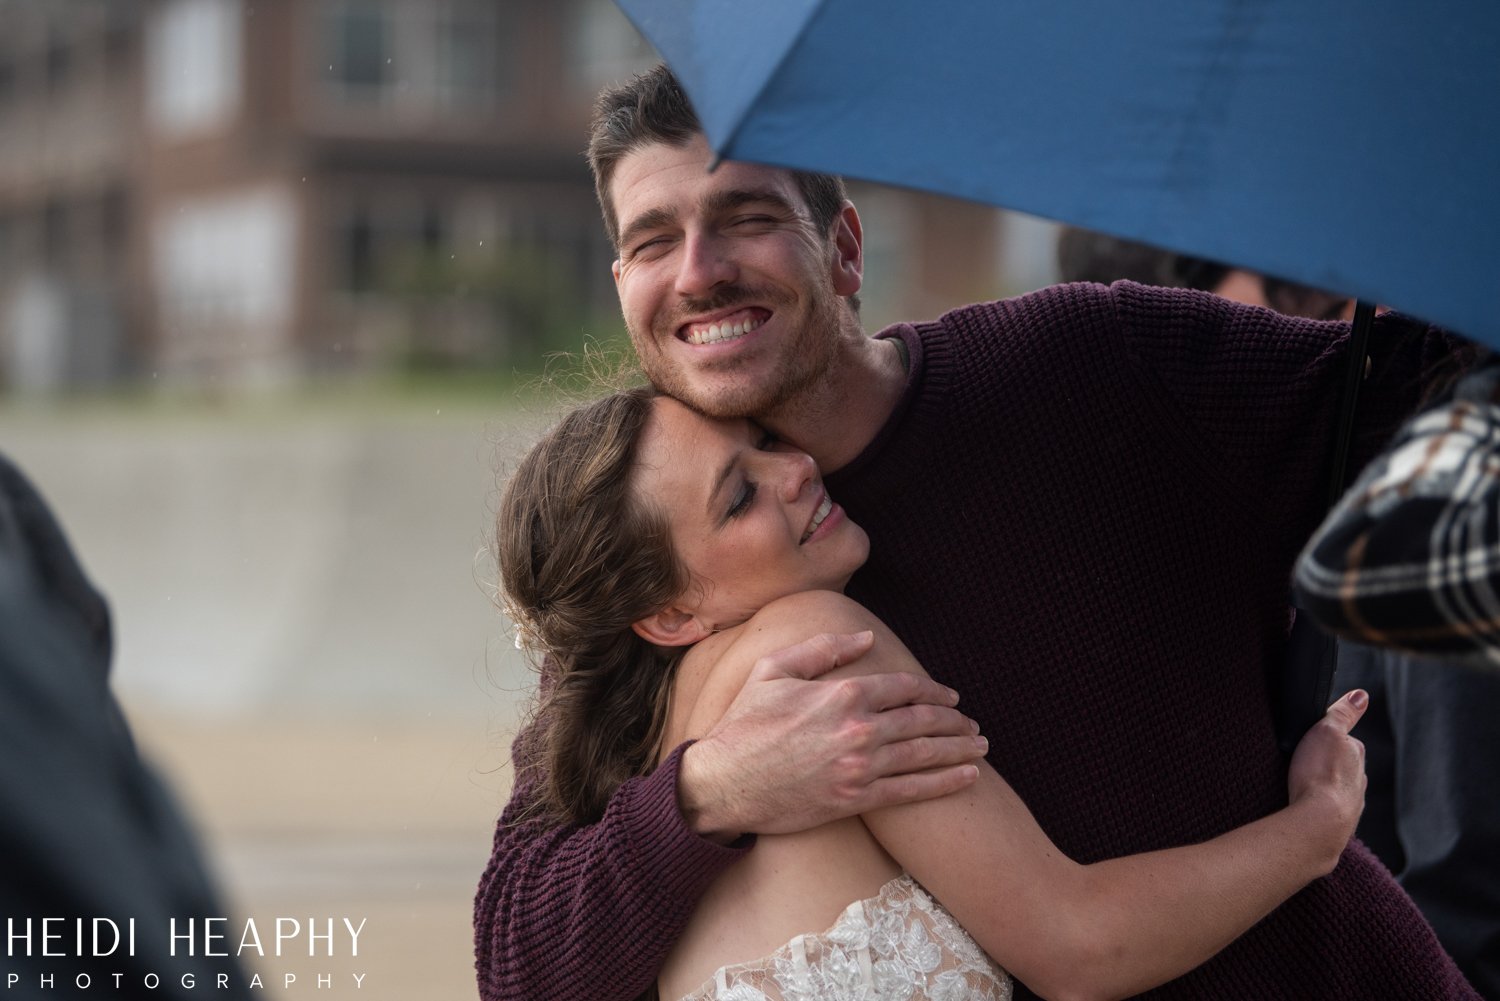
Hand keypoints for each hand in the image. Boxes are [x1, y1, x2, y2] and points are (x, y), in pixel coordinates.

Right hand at [679, 631, 984, 841]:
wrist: (723, 782)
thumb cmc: (744, 723)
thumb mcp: (774, 670)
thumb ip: (823, 648)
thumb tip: (866, 637)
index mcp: (842, 692)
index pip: (903, 687)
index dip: (933, 690)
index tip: (951, 697)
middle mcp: (858, 728)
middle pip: (922, 720)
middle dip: (953, 721)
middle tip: (971, 724)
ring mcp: (860, 766)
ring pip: (924, 754)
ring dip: (958, 749)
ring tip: (980, 747)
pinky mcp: (856, 798)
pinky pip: (912, 791)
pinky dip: (944, 783)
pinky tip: (967, 777)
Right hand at [1286, 689, 1368, 872]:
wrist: (1319, 821)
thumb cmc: (1320, 775)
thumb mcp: (1328, 731)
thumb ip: (1343, 713)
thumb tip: (1361, 695)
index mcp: (1356, 756)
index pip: (1346, 740)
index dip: (1328, 737)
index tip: (1312, 739)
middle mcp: (1359, 780)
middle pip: (1343, 767)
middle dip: (1327, 764)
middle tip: (1304, 762)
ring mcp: (1351, 804)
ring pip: (1338, 790)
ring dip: (1324, 787)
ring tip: (1304, 786)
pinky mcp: (1340, 824)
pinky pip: (1329, 810)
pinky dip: (1320, 806)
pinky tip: (1308, 807)